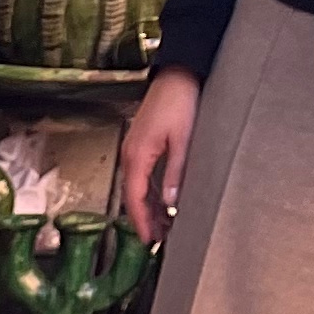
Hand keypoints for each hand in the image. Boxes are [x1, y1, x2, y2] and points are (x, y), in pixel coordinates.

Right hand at [120, 66, 200, 242]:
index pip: (134, 199)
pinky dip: (147, 191)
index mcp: (137, 156)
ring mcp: (133, 149)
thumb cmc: (181, 100)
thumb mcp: (183, 139)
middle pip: (132, 196)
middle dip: (144, 219)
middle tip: (158, 238)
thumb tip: (169, 204)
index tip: (149, 240)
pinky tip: (158, 200)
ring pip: (136, 187)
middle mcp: (130, 155)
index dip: (141, 222)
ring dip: (146, 206)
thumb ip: (175, 172)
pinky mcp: (141, 144)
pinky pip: (140, 176)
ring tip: (161, 224)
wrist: (178, 73)